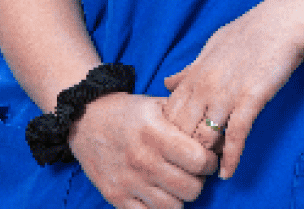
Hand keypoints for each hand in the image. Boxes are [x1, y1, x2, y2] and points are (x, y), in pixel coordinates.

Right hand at [67, 93, 217, 208]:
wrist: (85, 120)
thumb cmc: (128, 112)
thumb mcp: (157, 105)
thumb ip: (186, 118)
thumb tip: (217, 134)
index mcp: (155, 134)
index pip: (198, 160)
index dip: (210, 161)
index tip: (208, 158)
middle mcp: (142, 160)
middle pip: (190, 188)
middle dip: (199, 182)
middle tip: (194, 173)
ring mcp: (128, 182)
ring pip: (172, 207)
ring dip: (180, 197)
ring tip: (177, 184)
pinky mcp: (115, 197)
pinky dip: (159, 208)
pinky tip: (160, 193)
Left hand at [162, 0, 303, 178]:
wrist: (283, 23)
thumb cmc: (249, 33)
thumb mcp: (211, 47)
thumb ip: (189, 69)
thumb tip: (167, 82)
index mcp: (194, 75)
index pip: (168, 114)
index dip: (168, 135)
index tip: (173, 149)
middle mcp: (205, 87)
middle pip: (181, 130)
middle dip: (181, 152)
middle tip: (186, 169)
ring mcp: (226, 94)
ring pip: (204, 137)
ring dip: (204, 159)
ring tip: (205, 174)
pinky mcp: (250, 100)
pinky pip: (235, 136)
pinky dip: (230, 158)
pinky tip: (227, 173)